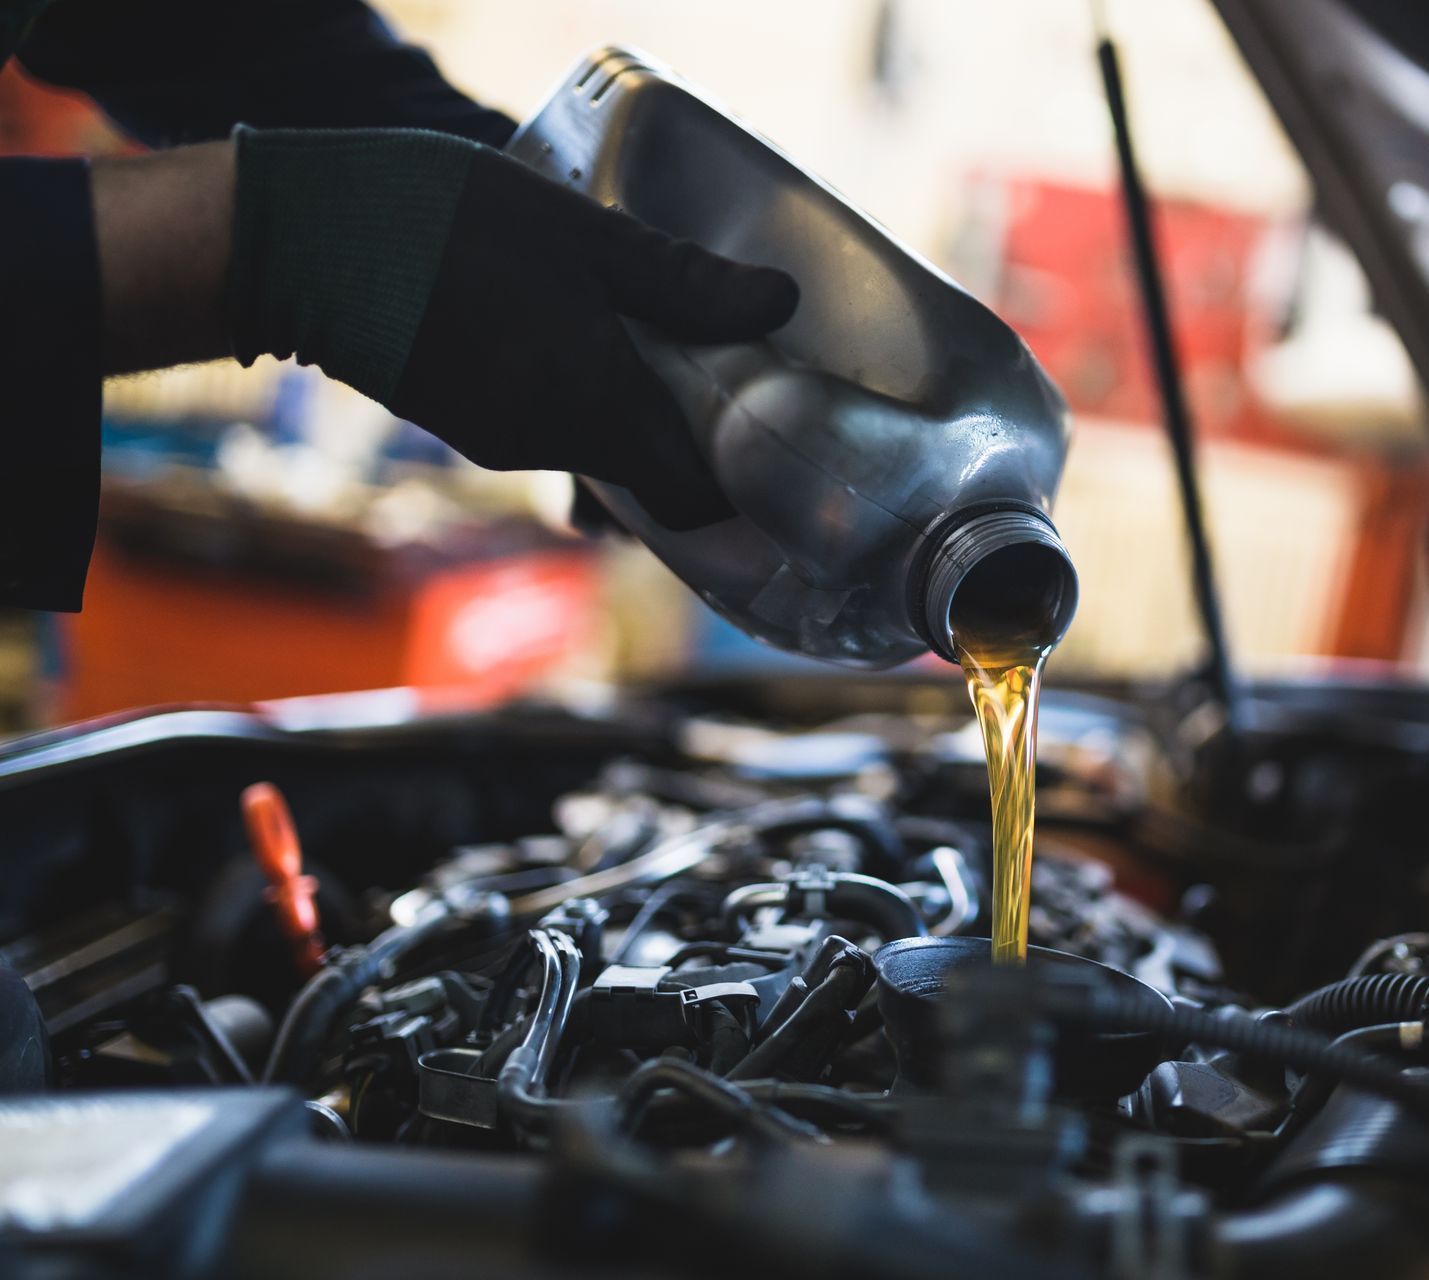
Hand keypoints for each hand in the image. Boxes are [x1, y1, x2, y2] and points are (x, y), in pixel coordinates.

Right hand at [231, 129, 798, 527]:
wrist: (303, 245)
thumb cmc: (445, 225)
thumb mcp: (581, 234)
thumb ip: (680, 281)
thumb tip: (776, 303)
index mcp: (595, 406)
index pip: (690, 498)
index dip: (732, 484)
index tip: (760, 442)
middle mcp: (551, 444)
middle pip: (647, 478)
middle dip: (685, 439)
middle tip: (714, 371)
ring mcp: (502, 442)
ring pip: (596, 451)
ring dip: (628, 413)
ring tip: (642, 339)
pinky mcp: (466, 425)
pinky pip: (547, 432)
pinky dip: (576, 403)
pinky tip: (571, 337)